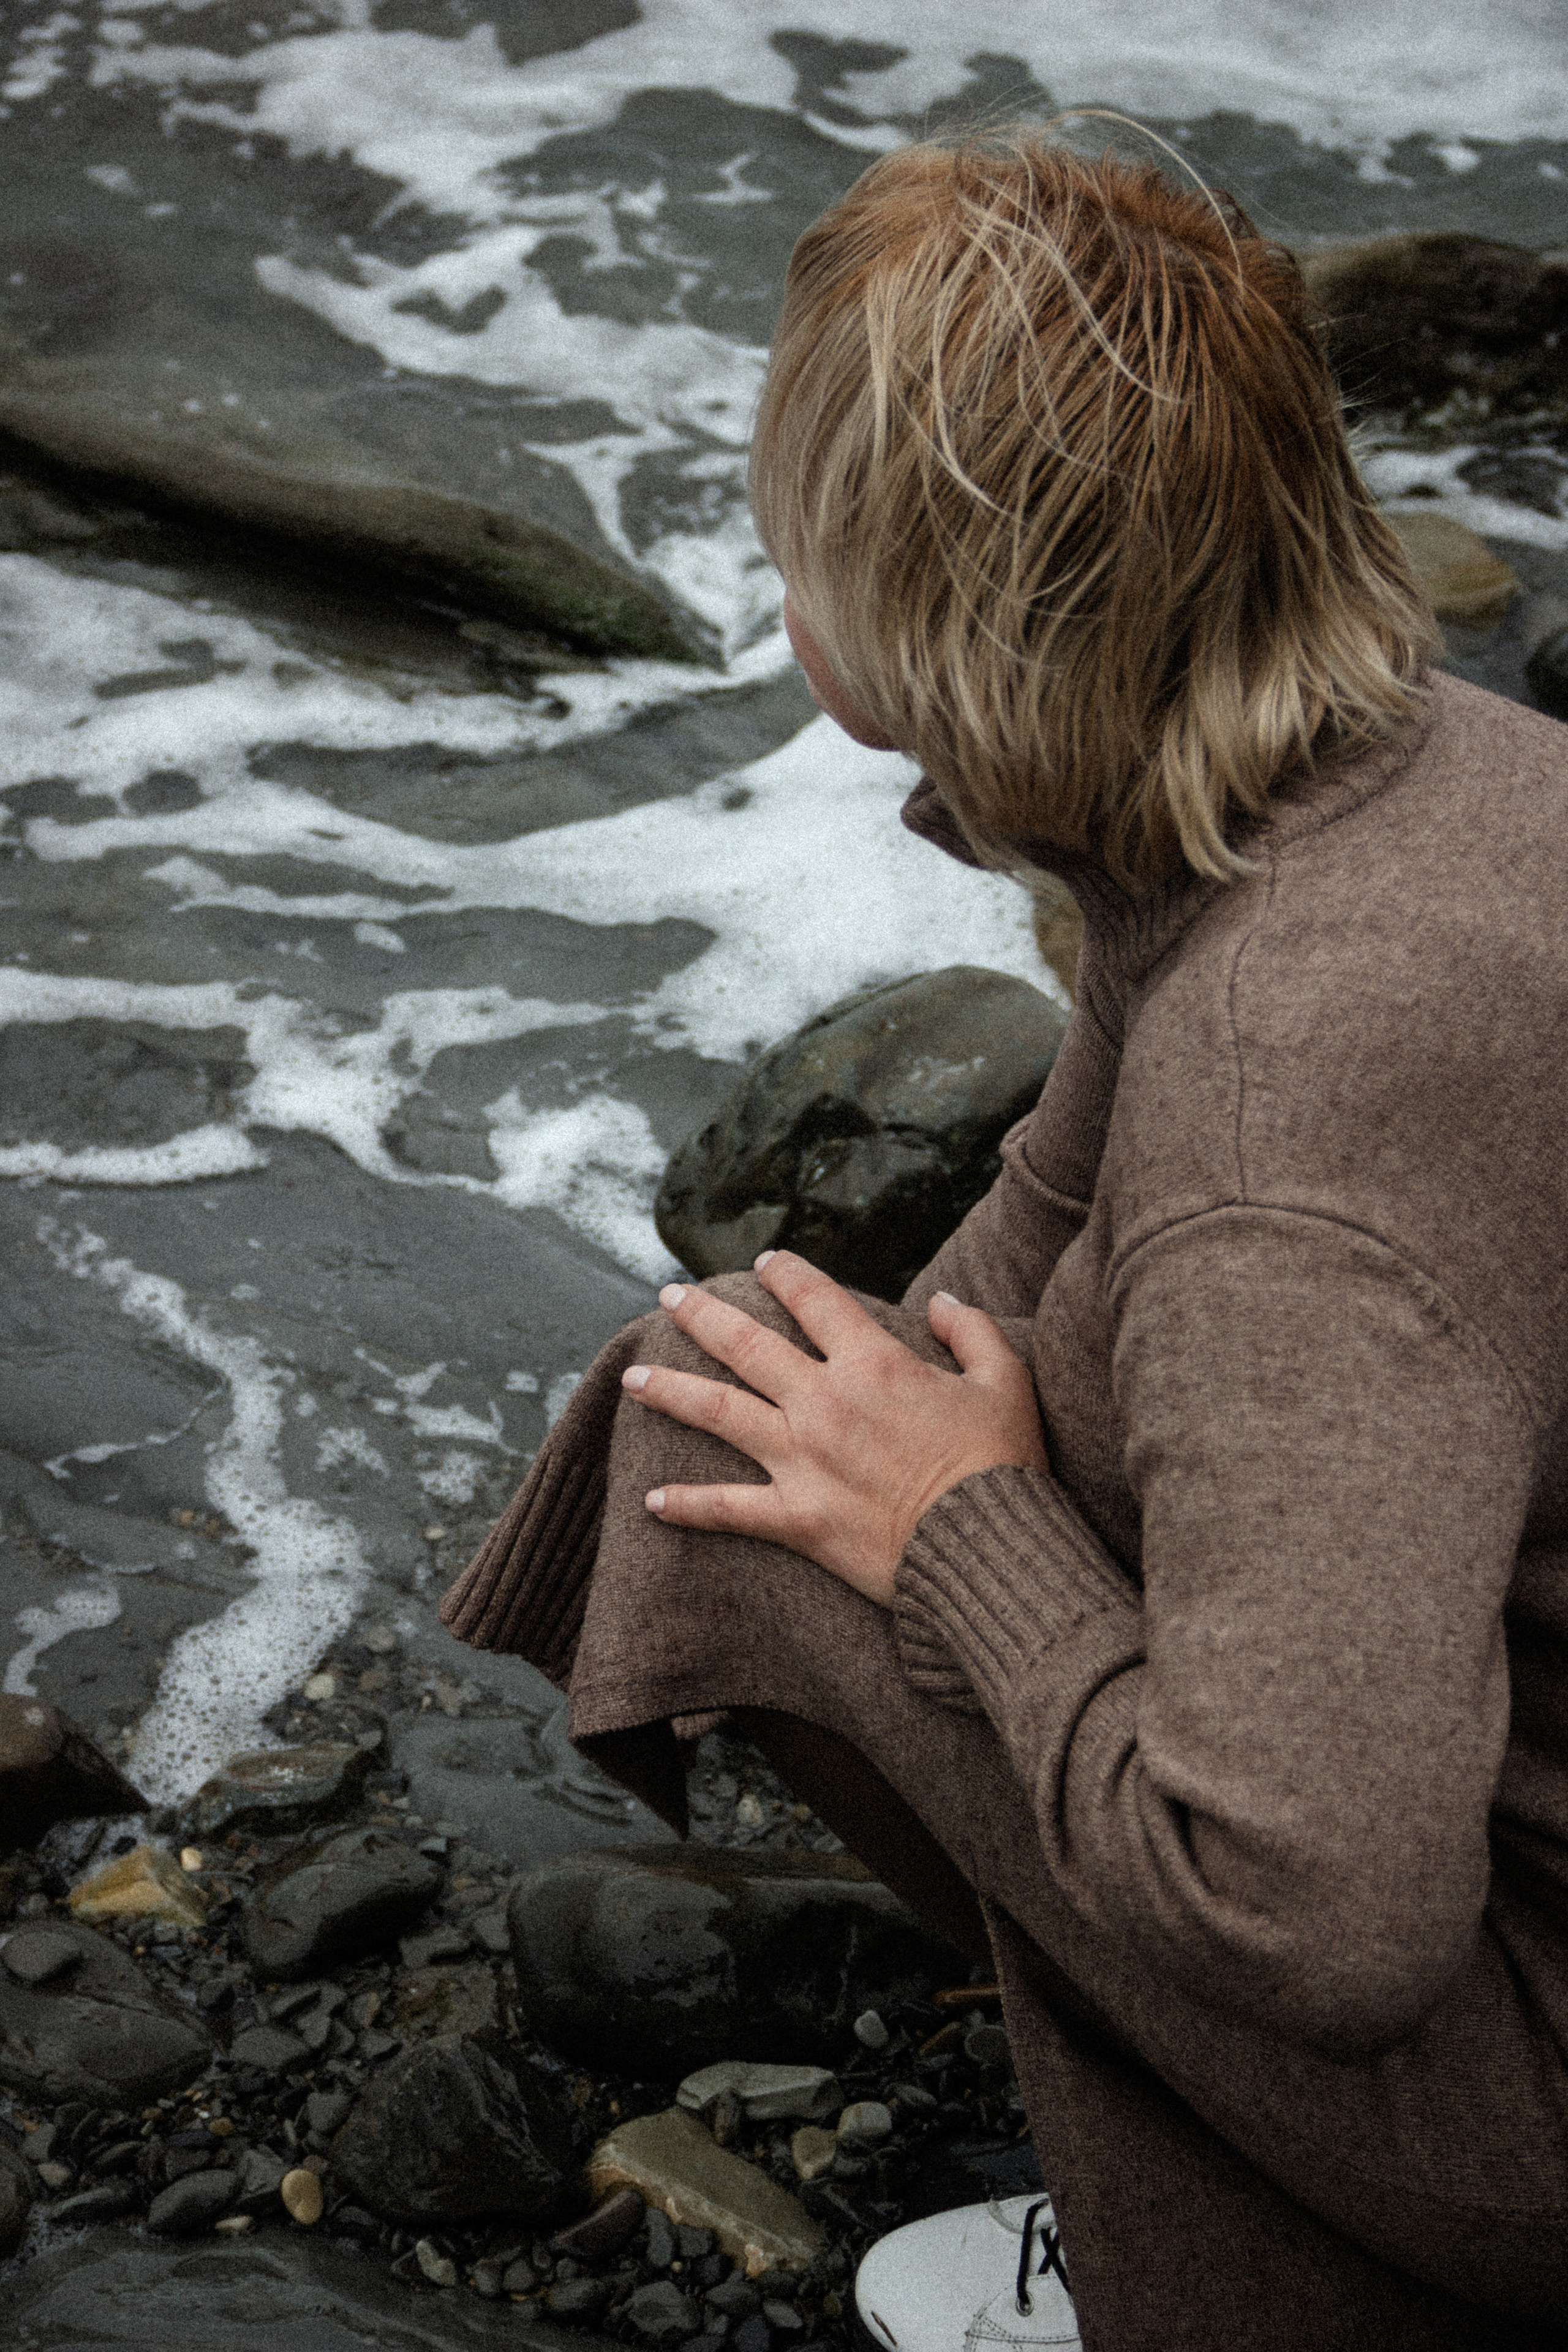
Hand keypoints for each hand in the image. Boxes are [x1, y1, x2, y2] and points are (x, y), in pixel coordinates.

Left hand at [621, 1250, 1048, 1608]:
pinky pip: (728, 1509)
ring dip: (672, 1391)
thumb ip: (970, 1330)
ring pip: (719, 1413)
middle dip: (703, 1314)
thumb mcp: (1006, 1380)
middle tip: (669, 1296)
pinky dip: (687, 1506)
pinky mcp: (796, 1519)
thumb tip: (938, 1300)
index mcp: (874, 1363)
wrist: (988, 1549)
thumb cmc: (1002, 1465)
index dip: (788, 1275)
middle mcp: (825, 1403)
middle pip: (747, 1345)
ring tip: (634, 1377)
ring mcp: (803, 1461)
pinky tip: (651, 1501)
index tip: (766, 1264)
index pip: (816, 1300)